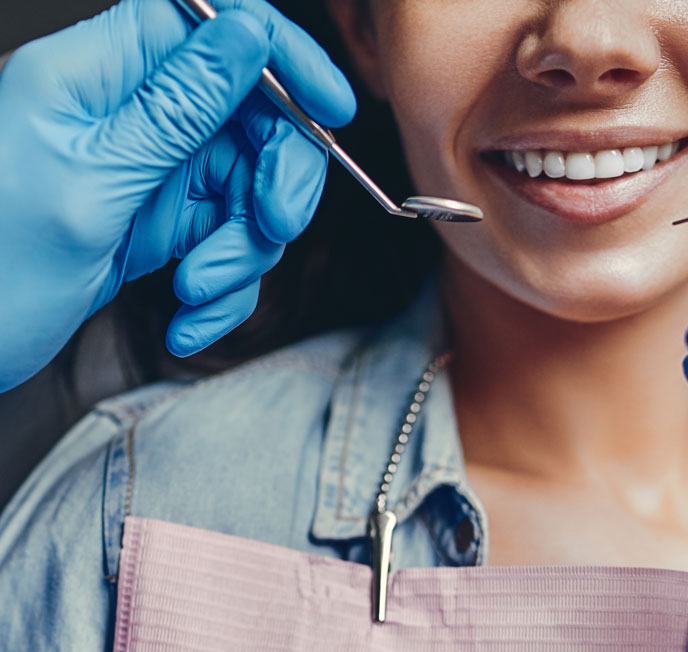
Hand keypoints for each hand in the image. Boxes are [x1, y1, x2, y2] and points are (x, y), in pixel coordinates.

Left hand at [0, 0, 355, 390]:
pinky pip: (226, 242)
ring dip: (242, 252)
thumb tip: (248, 35)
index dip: (281, 56)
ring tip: (197, 292)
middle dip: (275, 178)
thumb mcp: (91, 183)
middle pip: (250, 115)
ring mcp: (149, 171)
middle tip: (272, 226)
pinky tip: (188, 320)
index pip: (211, 24)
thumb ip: (177, 107)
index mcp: (97, 75)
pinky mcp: (159, 224)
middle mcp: (130, 115)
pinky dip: (224, 288)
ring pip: (247, 189)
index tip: (330, 111)